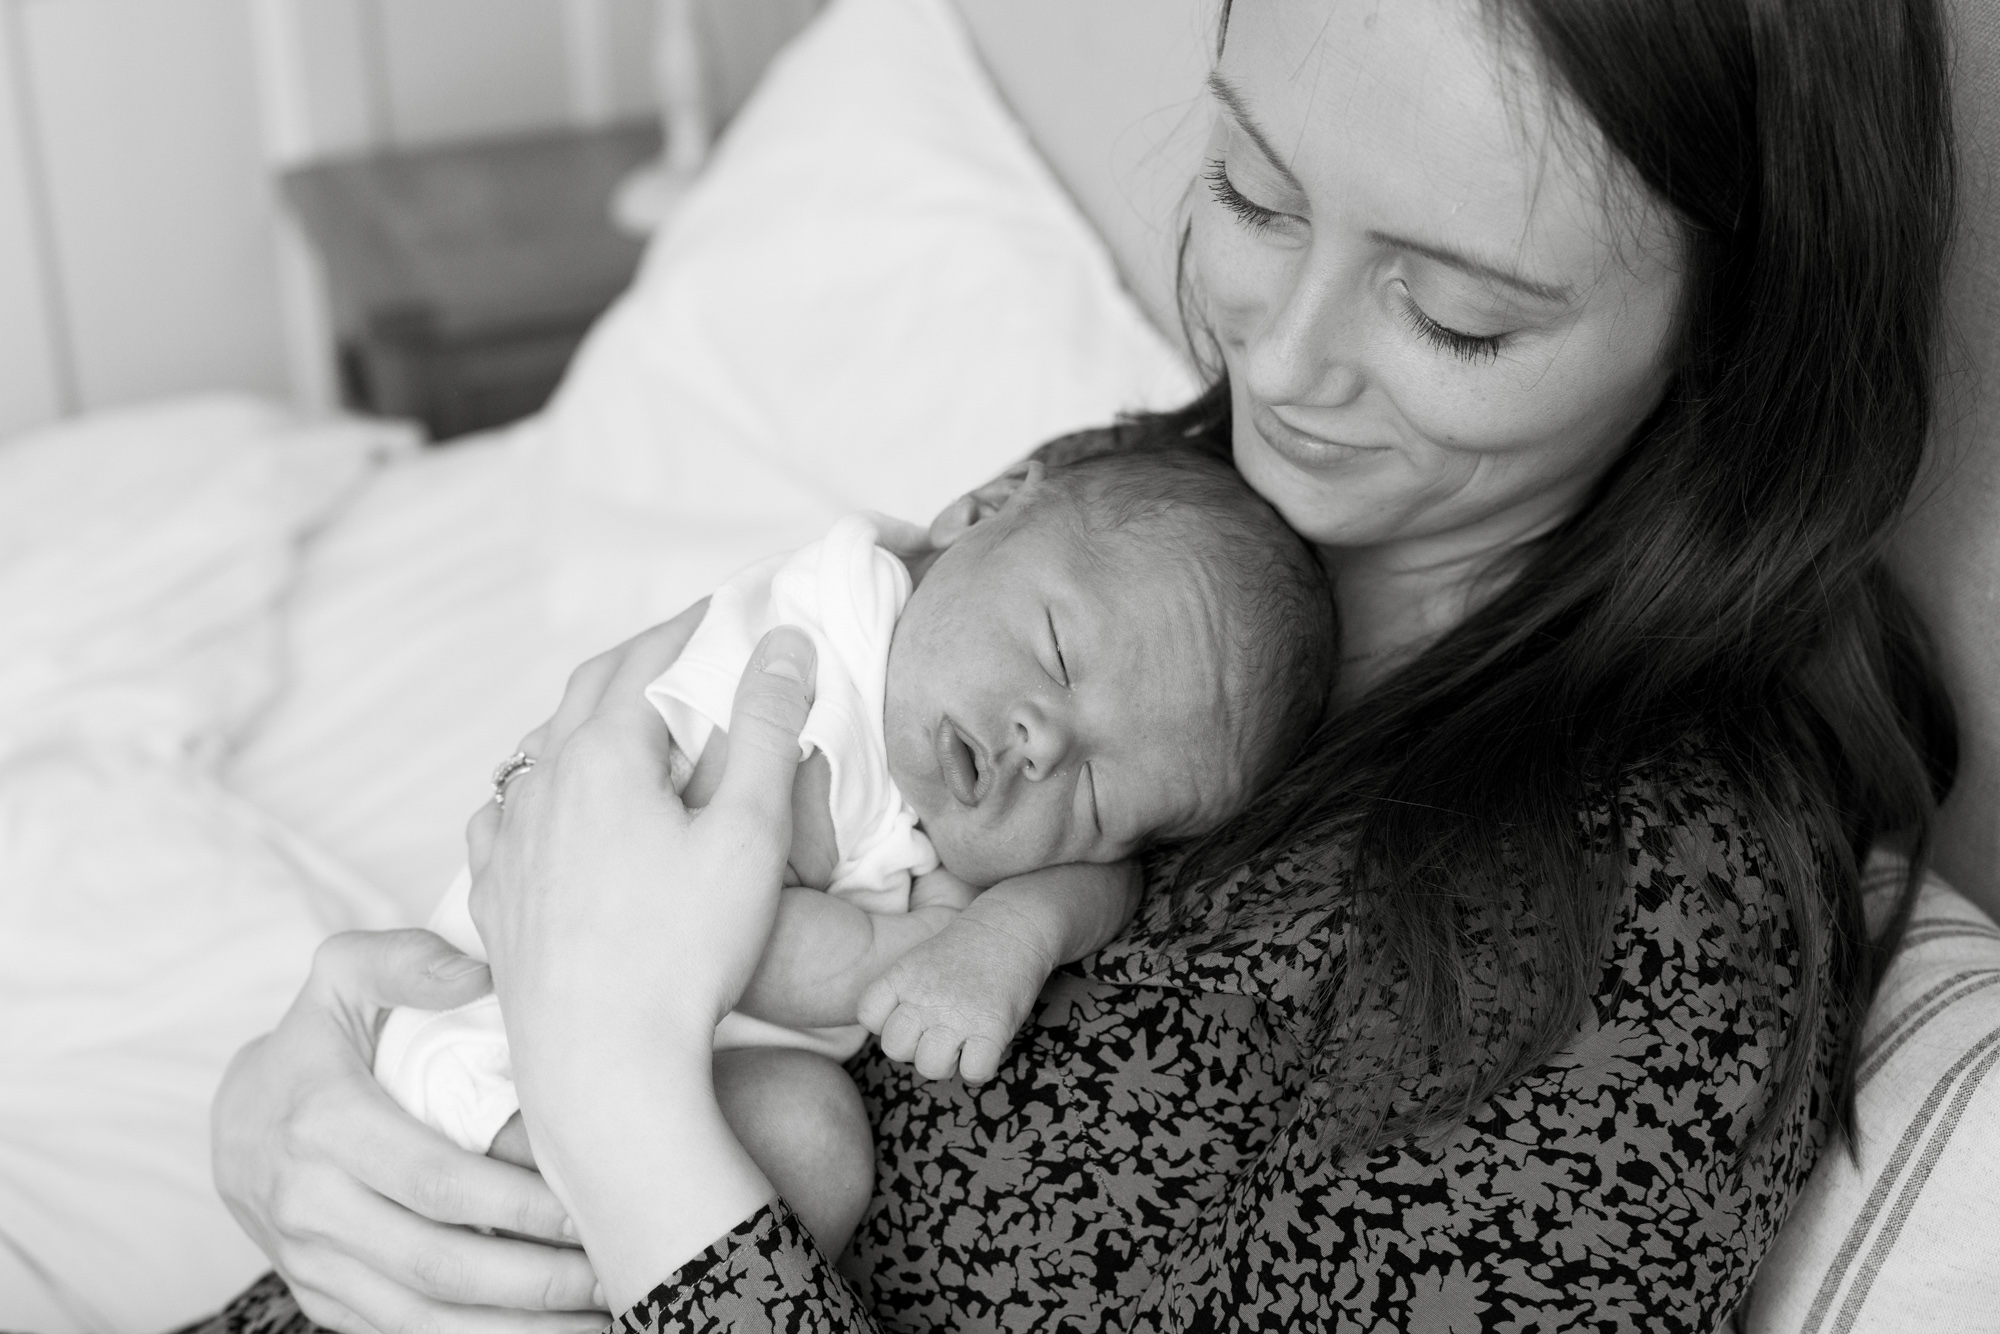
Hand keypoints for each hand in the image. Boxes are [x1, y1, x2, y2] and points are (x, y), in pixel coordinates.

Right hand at [210, 929, 604, 1333]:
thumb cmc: (313, 1041)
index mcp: (325, 1126)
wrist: (232, 1119)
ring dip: (513, 1331)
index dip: (516, 1207)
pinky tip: (540, 1333)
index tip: (589, 1212)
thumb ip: (407, 962)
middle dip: (534, 1282)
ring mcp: (313, 1264)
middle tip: (615, 1276)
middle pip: (438, 1265)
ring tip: (598, 1325)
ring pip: (421, 1320)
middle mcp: (310, 1207)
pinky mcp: (324, 1299)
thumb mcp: (341, 976)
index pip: (436, 1182)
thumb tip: (478, 973)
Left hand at [463, 619, 817, 1306]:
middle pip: (586, 692)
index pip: (645, 659)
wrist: (604, 1071)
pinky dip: (536, 787)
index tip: (730, 610)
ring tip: (627, 721)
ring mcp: (507, 844)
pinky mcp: (495, 901)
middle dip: (640, 659)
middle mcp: (538, 786)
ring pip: (538, 750)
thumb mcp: (750, 831)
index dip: (692, 626)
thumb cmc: (686, 953)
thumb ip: (767, 727)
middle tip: (688, 648)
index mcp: (600, 755)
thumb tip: (781, 644)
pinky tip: (548, 805)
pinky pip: (504, 816)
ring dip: (587, 720)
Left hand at [856, 902, 1056, 1084]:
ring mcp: (957, 1015)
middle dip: (914, 1048)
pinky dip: (978, 1069)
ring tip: (961, 1043)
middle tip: (937, 1033)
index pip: (869, 1016)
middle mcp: (924, 997)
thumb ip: (903, 992)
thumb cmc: (966, 948)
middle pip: (895, 1048)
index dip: (887, 1022)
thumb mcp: (919, 959)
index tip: (910, 1013)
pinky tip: (985, 1049)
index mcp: (903, 976)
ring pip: (929, 1067)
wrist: (1012, 926)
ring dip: (946, 1062)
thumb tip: (901, 1034)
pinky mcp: (992, 1029)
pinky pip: (973, 1073)